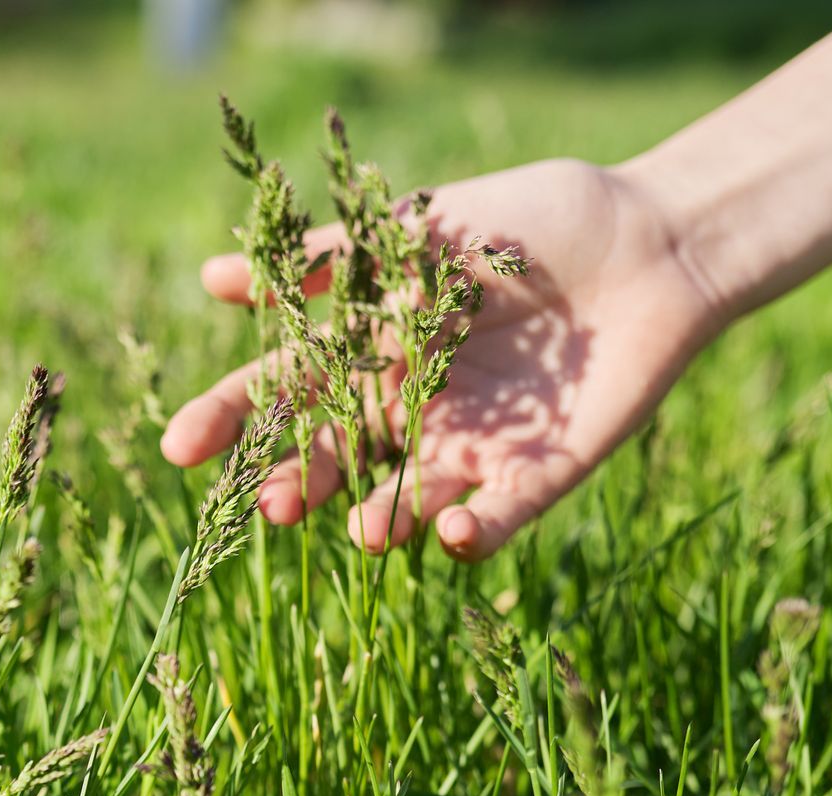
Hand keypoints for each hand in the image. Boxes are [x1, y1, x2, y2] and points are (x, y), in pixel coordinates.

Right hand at [161, 159, 724, 560]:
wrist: (652, 241)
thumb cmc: (531, 224)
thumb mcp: (419, 228)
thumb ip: (327, 259)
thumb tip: (213, 279)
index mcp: (371, 350)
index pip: (285, 390)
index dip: (232, 419)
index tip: (180, 448)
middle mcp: (409, 408)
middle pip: (336, 456)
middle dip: (298, 482)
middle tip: (267, 506)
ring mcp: (471, 447)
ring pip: (409, 498)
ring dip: (381, 519)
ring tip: (362, 531)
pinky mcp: (537, 474)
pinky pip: (499, 516)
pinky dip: (475, 532)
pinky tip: (449, 536)